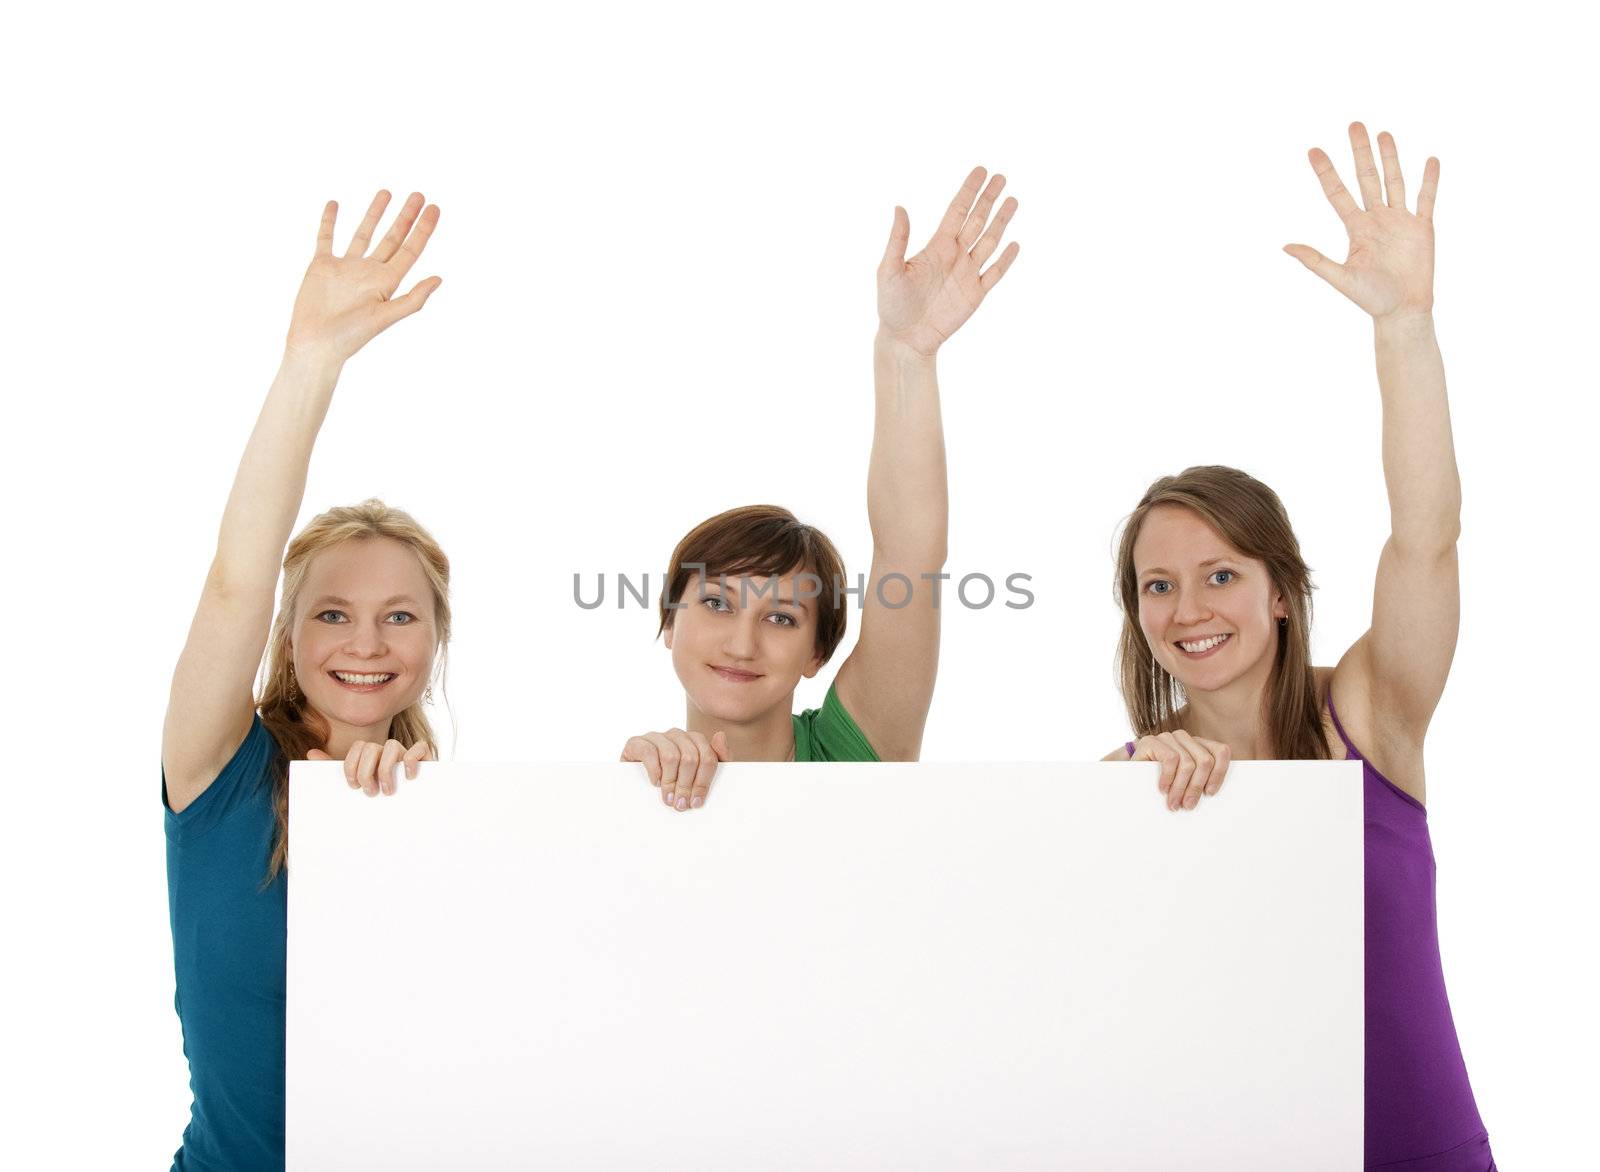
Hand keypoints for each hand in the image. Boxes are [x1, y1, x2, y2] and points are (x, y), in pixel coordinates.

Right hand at [285, 190, 442, 366]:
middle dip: (405, 217)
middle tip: (418, 195)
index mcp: (387, 282)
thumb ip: (413, 298)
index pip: (411, 250)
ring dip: (374, 213)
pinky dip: (330, 221)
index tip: (434, 208)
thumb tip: (439, 278)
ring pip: (363, 233)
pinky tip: (335, 204)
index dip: (423, 229)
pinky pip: (327, 238)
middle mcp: (369, 272)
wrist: (316, 343)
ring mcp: (346, 267)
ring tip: (386, 192)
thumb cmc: (351, 336)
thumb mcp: (386, 316)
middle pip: (392, 238)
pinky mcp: (322, 266)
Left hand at [308, 738, 429, 796]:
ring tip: (387, 791)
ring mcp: (406, 755)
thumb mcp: (355, 787)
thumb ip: (333, 770)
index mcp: (371, 756)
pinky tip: (408, 777)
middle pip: (372, 747)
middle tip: (369, 792)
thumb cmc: (379, 802)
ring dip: (385, 769)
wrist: (408, 820)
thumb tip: (311, 754)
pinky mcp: (425, 760)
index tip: (353, 786)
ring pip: (392, 745)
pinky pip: (420, 747)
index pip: (358, 747)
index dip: (351, 765)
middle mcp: (388, 752)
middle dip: (366, 771)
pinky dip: (411, 759)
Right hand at [622, 729, 729, 811]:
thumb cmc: (674, 779)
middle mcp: (676, 735)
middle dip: (686, 785)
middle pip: (690, 757)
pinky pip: (649, 752)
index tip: (697, 802)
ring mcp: (656, 736)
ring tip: (669, 798)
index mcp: (694, 740)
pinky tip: (655, 783)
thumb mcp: (698, 774)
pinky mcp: (636, 742)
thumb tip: (720, 735)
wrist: (639, 785)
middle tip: (681, 804)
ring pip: (671, 756)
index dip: (703, 782)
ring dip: (671, 782)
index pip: (707, 756)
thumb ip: (717, 757)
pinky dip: (654, 771)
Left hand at [877, 167, 1018, 356]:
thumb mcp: (889, 270)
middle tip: (1002, 177)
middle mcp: (954, 256)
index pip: (957, 211)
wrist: (905, 339)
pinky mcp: (975, 294)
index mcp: (936, 246)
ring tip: (1013, 200)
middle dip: (989, 199)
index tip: (981, 171)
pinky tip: (1014, 243)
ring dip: (1001, 222)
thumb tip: (899, 207)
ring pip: (989, 241)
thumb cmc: (892, 304)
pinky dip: (1005, 259)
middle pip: (976, 220)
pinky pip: (995, 273)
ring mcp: (967, 274)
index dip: (969, 191)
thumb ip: (898, 240)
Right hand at [1129, 732, 1230, 810]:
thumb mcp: (1184, 782)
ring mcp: (1167, 737)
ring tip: (1174, 803)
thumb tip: (1214, 794)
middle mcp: (1184, 738)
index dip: (1219, 773)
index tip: (1210, 793)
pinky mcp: (1151, 741)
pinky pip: (1170, 759)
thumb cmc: (1158, 783)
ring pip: (1188, 763)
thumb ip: (1199, 780)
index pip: (1221, 751)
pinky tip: (1162, 789)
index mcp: (1197, 745)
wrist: (1126, 779)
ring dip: (1181, 788)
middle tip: (1188, 805)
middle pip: (1205, 760)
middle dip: (1196, 787)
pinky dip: (1168, 778)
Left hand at [1284, 123, 1438, 320]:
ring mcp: (1400, 220)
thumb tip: (1285, 247)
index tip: (1313, 150)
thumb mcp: (1340, 278)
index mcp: (1356, 228)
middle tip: (1354, 124)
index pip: (1337, 193)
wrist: (1402, 311)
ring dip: (1390, 157)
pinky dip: (1429, 180)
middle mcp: (1376, 219)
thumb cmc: (1370, 298)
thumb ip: (1315, 260)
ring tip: (1384, 133)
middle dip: (1360, 152)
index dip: (1326, 172)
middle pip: (1366, 177)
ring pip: (1394, 181)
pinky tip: (1430, 159)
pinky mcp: (1423, 227)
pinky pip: (1427, 198)